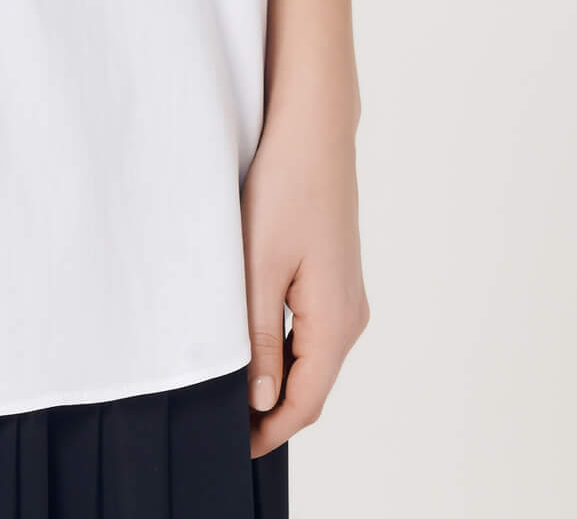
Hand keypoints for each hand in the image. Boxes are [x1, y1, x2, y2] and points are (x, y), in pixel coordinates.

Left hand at [239, 87, 370, 456]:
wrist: (313, 129)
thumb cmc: (285, 188)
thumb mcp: (259, 268)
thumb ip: (260, 338)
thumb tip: (263, 401)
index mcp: (335, 321)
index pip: (306, 402)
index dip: (271, 432)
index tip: (235, 447)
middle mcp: (350, 315)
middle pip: (313, 386)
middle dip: (274, 412)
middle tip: (225, 423)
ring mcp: (347, 296)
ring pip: (313, 359)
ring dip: (280, 380)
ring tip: (232, 389)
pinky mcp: (335, 276)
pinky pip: (314, 331)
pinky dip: (288, 350)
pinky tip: (255, 343)